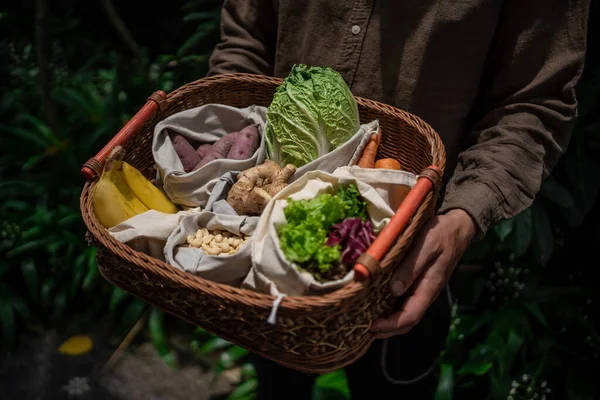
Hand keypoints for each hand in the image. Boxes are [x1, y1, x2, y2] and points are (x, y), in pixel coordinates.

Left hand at [371, 209, 476, 338]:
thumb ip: (410, 268)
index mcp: (429, 288)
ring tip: (366, 322)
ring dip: (388, 322)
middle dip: (387, 330)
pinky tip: (376, 306)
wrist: (457, 227)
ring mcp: (422, 290)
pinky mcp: (418, 284)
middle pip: (407, 322)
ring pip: (405, 314)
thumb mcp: (425, 247)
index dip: (390, 325)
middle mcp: (425, 294)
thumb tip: (393, 291)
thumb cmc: (441, 234)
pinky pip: (404, 303)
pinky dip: (390, 309)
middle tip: (363, 331)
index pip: (410, 317)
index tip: (371, 326)